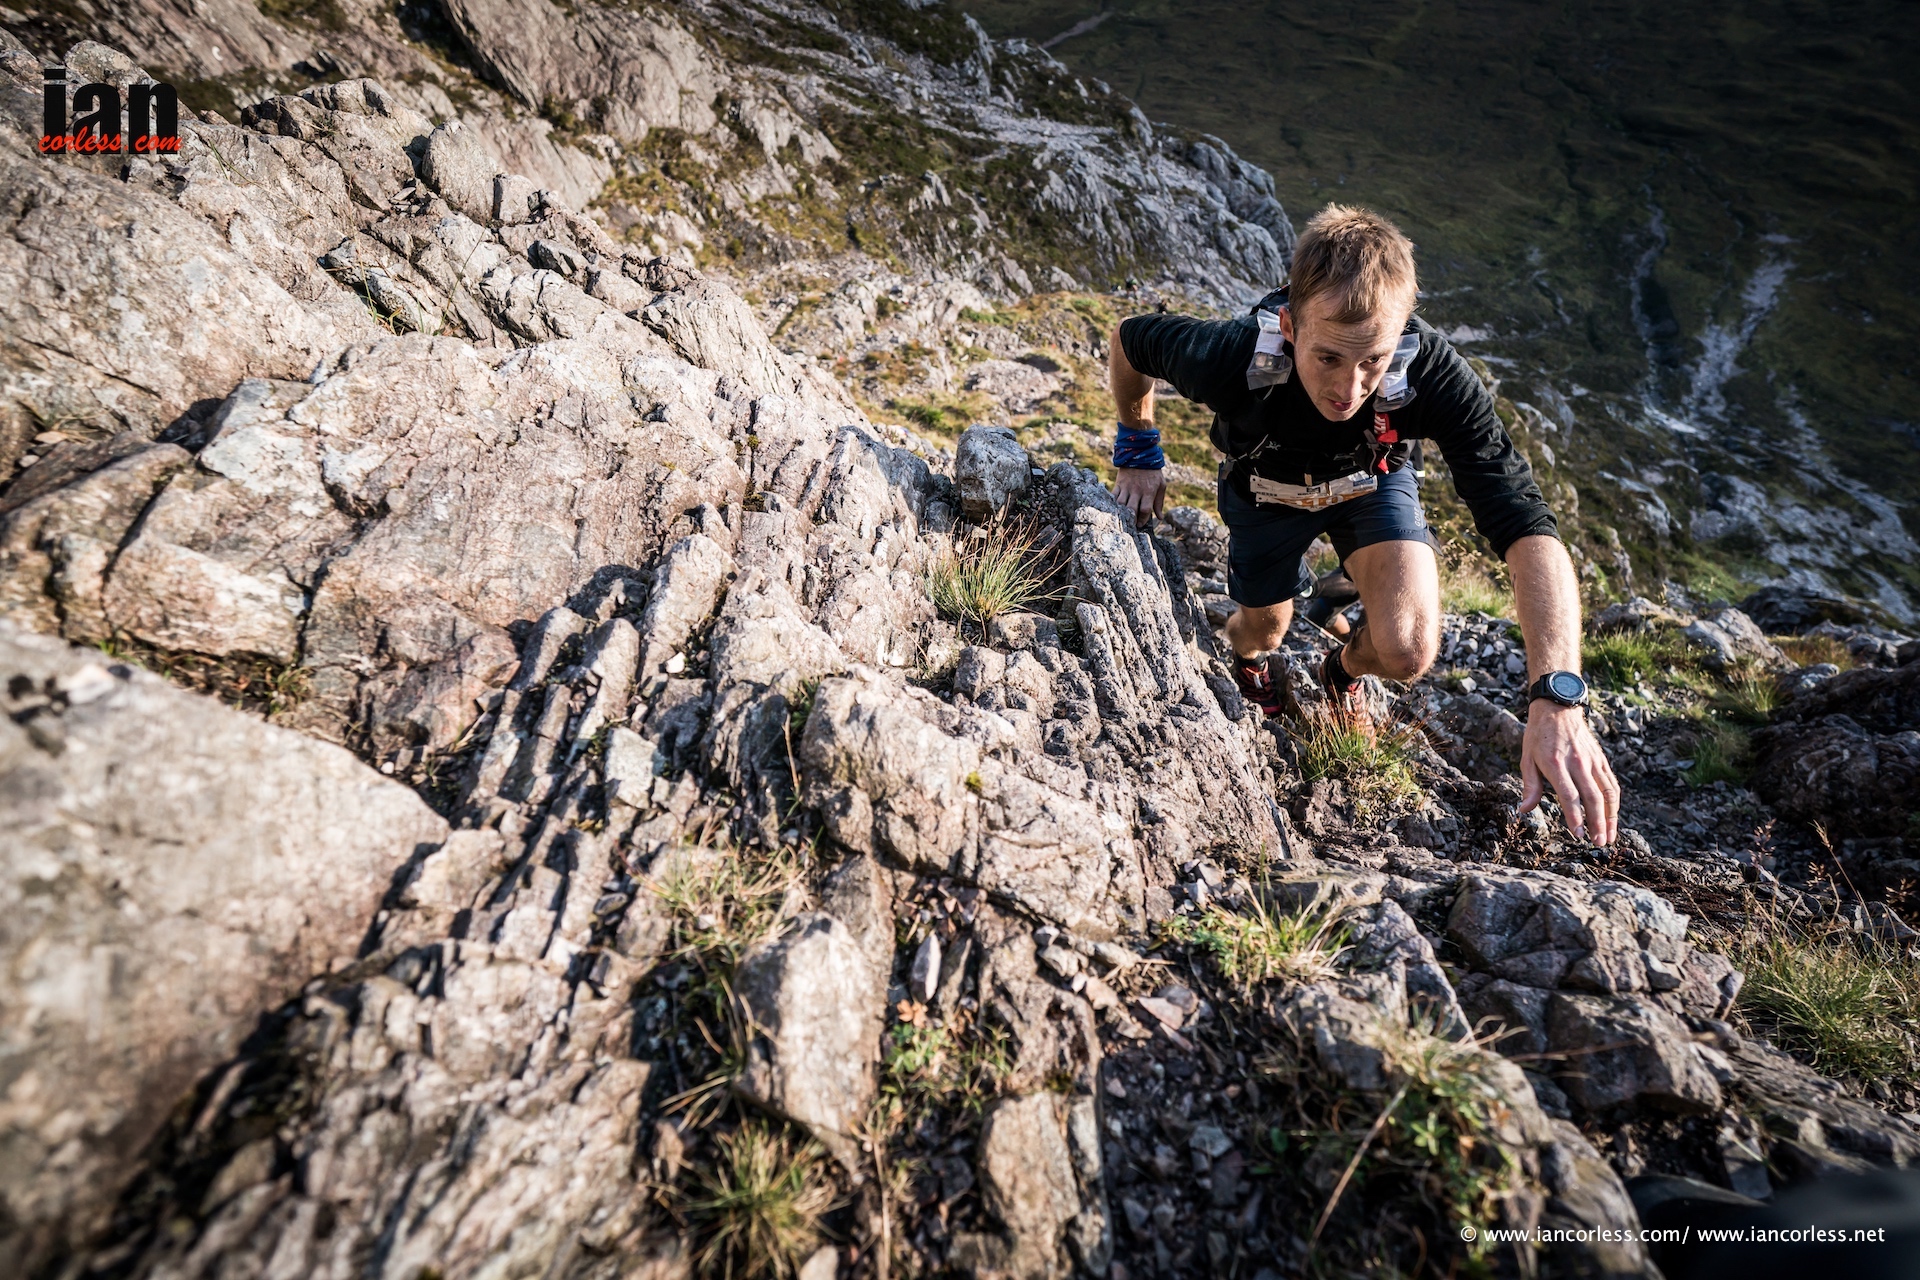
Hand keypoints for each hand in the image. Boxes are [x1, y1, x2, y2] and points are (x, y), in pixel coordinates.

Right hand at [1114, 466, 1165, 528]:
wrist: (1141, 456)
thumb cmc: (1153, 473)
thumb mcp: (1161, 486)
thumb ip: (1159, 502)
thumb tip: (1160, 517)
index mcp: (1149, 491)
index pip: (1145, 510)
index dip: (1143, 520)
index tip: (1140, 524)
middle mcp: (1137, 490)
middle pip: (1132, 509)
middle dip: (1131, 519)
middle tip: (1131, 525)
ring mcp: (1127, 487)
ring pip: (1121, 504)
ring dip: (1121, 513)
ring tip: (1122, 518)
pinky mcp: (1119, 484)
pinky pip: (1114, 496)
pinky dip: (1113, 503)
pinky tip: (1114, 509)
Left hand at [1518, 701, 1620, 845]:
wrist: (1558, 709)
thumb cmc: (1538, 736)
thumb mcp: (1526, 758)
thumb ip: (1530, 786)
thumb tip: (1523, 810)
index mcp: (1556, 763)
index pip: (1569, 795)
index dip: (1575, 816)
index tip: (1578, 834)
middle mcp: (1577, 763)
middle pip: (1592, 797)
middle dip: (1597, 823)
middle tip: (1598, 843)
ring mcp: (1592, 761)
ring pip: (1607, 792)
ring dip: (1611, 817)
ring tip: (1609, 836)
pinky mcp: (1601, 760)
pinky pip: (1612, 784)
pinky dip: (1615, 803)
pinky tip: (1613, 817)